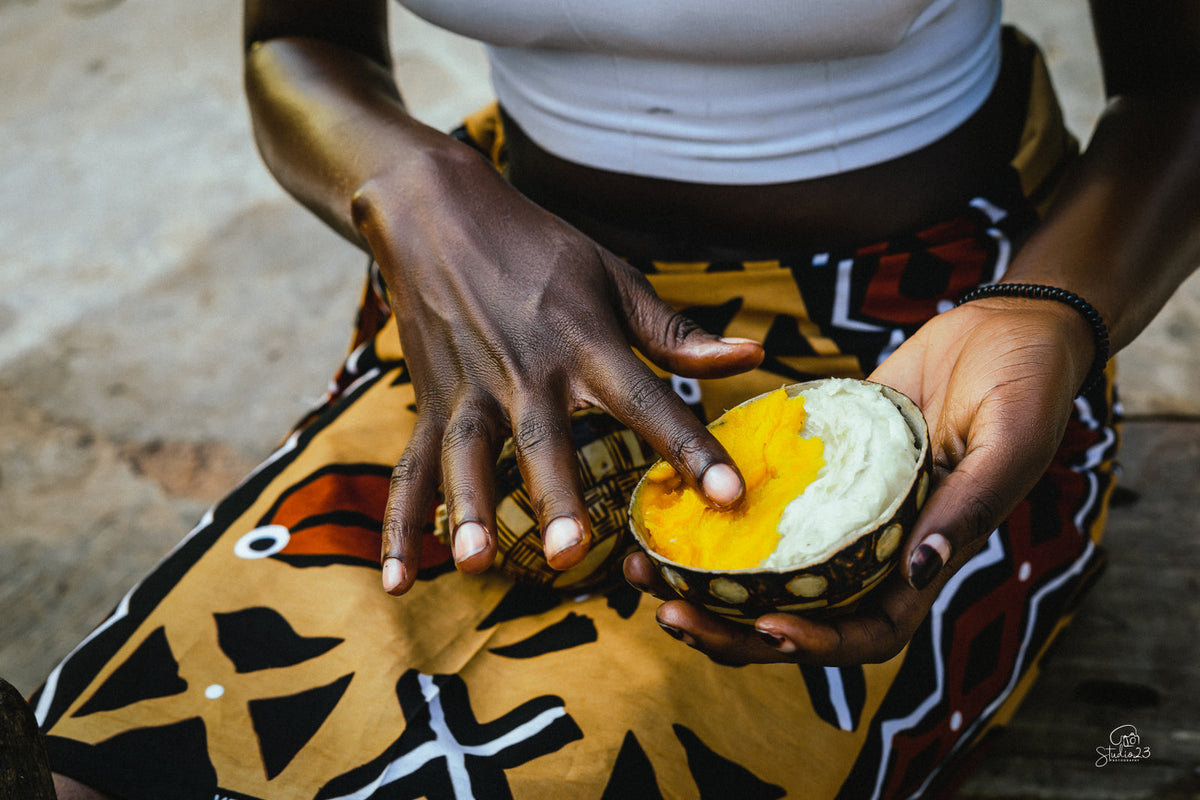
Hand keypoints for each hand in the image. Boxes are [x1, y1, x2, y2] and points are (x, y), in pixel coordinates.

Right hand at [354, 141, 764, 594]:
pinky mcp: (430, 403)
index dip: (688, 447)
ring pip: (465, 455)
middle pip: (541, 438)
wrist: (439, 213)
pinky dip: (400, 525)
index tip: (728, 494)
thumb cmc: (538, 249)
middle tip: (566, 550)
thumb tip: (750, 357)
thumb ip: (675, 331)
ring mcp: (469, 390)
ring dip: (468, 509)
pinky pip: (411, 469)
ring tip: (472, 564)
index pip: (646, 401)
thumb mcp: (614, 277)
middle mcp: (526, 371)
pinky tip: (396, 582)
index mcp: (584, 342)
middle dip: (553, 494)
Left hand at [624, 297, 1092, 664]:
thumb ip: (970, 506)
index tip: (767, 625)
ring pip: (765, 567)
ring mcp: (839, 508)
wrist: (1003, 326)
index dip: (819, 644)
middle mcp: (875, 545)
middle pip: (797, 614)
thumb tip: (920, 570)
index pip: (868, 630)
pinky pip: (760, 503)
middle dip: (732, 628)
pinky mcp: (814, 466)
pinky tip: (666, 506)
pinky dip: (715, 514)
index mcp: (925, 557)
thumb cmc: (1029, 383)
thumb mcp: (1012, 441)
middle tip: (671, 612)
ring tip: (644, 569)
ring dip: (706, 580)